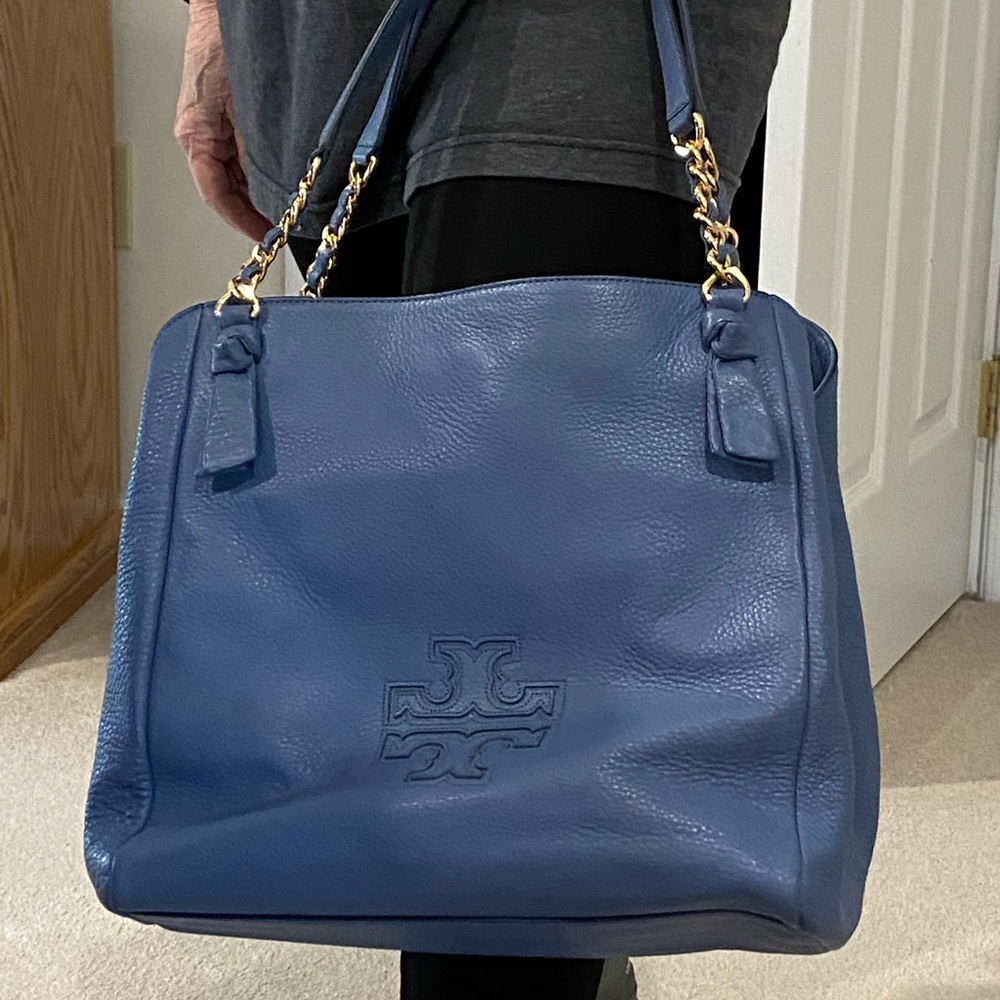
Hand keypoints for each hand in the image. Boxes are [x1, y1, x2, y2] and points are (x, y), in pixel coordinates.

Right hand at [174, 0, 271, 241]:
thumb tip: (271, 188)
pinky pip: (239, 158)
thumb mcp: (246, 108)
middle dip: (252, 210)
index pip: (215, 194)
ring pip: (233, 176)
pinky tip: (276, 179)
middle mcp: (199, 137)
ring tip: (282, 208)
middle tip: (281, 227)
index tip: (263, 234)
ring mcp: (210, 130)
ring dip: (256, 193)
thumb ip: (255, 151)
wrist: (223, 11)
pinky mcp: (223, 121)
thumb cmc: (225, 47)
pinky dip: (257, 172)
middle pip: (224, 190)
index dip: (241, 220)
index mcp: (195, 136)